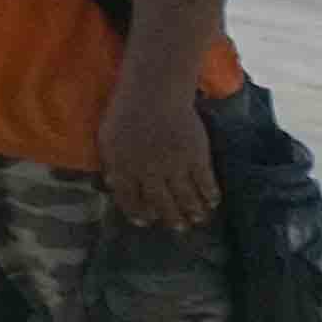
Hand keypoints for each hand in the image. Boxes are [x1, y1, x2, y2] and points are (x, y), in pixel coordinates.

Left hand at [99, 72, 221, 230]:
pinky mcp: (196, 157)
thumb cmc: (126, 112)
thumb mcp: (107, 138)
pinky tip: (213, 201)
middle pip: (161, 203)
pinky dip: (210, 194)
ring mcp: (175, 166)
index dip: (137, 212)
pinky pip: (205, 182)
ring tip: (198, 220)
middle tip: (179, 228)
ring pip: (186, 197)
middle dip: (171, 218)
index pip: (130, 199)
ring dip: (193, 211)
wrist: (155, 93)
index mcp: (124, 169)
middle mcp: (149, 173)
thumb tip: (113, 184)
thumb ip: (111, 164)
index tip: (145, 221)